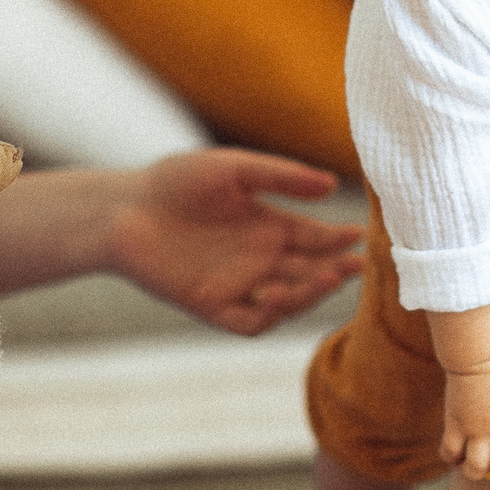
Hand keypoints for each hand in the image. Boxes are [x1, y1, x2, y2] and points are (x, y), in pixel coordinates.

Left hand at [106, 149, 365, 334]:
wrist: (124, 209)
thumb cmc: (175, 181)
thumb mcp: (234, 169)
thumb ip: (281, 176)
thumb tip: (333, 185)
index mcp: (269, 226)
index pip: (317, 238)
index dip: (341, 239)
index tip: (364, 235)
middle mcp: (259, 259)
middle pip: (310, 271)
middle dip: (337, 269)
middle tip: (357, 263)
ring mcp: (239, 284)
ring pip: (289, 299)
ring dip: (311, 292)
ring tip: (329, 276)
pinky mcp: (214, 305)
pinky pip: (251, 320)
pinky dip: (271, 313)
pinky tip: (280, 292)